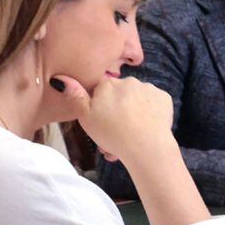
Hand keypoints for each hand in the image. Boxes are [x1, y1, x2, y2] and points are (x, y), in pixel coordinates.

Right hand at [60, 74, 175, 169]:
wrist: (146, 147)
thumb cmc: (112, 133)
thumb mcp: (85, 117)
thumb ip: (75, 96)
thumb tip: (60, 77)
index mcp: (108, 84)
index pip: (100, 90)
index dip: (99, 107)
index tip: (100, 123)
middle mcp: (129, 81)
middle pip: (119, 95)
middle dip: (116, 112)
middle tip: (114, 134)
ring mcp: (149, 88)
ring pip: (136, 100)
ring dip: (133, 113)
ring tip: (130, 135)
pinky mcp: (164, 98)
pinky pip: (154, 103)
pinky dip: (150, 113)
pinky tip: (146, 127)